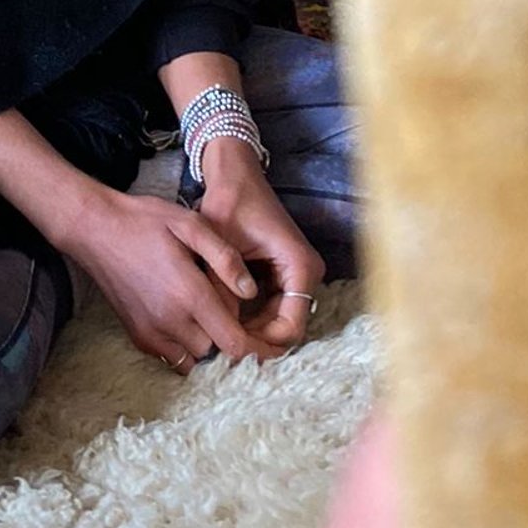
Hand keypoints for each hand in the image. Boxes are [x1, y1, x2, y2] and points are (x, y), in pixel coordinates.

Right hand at [64, 186, 272, 371]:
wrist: (94, 229)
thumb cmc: (145, 221)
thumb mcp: (192, 224)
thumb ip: (225, 258)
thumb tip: (251, 291)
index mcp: (189, 294)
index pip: (233, 344)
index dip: (258, 351)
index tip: (272, 346)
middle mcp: (170, 321)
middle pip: (217, 353)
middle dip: (232, 340)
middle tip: (242, 320)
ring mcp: (151, 332)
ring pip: (194, 359)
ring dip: (209, 345)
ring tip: (214, 319)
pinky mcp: (137, 335)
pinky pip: (171, 357)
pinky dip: (185, 347)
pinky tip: (189, 320)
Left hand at [193, 140, 324, 353]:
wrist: (235, 176)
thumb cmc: (229, 202)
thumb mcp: (220, 246)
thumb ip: (222, 288)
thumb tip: (220, 333)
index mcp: (299, 266)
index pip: (290, 327)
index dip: (263, 345)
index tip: (232, 352)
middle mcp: (307, 273)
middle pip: (287, 328)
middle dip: (257, 342)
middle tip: (222, 351)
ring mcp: (298, 275)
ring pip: (279, 322)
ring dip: (253, 333)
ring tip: (221, 337)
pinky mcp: (286, 275)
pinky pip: (274, 309)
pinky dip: (253, 319)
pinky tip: (227, 321)